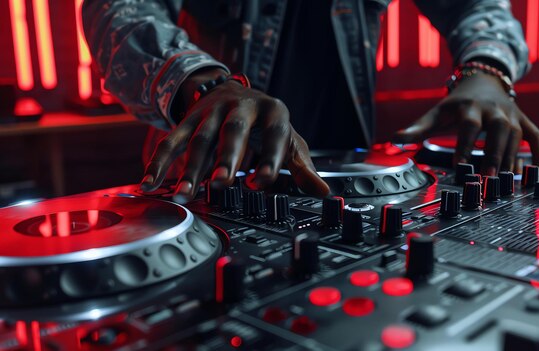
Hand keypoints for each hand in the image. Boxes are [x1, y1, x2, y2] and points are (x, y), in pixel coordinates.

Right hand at [140, 69, 329, 202]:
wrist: (232, 92)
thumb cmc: (265, 124)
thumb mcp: (288, 139)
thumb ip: (302, 166)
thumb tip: (323, 191)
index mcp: (273, 111)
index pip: (275, 133)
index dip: (270, 158)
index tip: (262, 182)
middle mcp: (241, 107)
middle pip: (233, 131)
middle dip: (226, 157)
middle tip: (221, 182)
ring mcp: (211, 111)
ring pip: (199, 139)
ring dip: (189, 168)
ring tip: (184, 194)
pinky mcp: (188, 120)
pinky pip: (171, 141)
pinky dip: (159, 163)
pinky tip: (150, 183)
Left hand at [393, 71, 538, 174]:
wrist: (483, 80)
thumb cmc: (457, 104)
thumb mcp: (436, 113)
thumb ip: (417, 128)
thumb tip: (394, 139)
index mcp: (470, 108)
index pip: (469, 126)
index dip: (465, 145)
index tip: (459, 166)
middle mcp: (494, 110)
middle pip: (499, 129)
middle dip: (495, 153)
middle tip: (488, 177)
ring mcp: (512, 114)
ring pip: (518, 134)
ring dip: (513, 157)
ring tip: (507, 181)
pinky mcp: (524, 120)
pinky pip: (536, 135)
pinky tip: (536, 171)